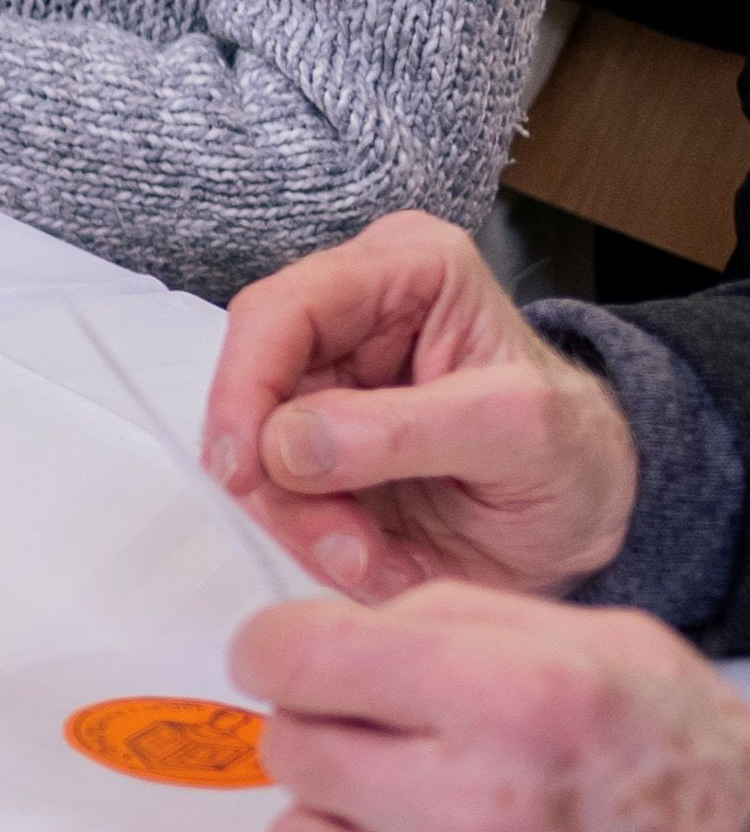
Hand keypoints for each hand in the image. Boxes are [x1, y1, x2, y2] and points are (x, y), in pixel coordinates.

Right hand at [200, 213, 639, 600]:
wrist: (587, 521)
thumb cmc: (575, 454)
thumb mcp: (520, 431)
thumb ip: (407, 429)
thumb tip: (286, 443)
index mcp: (405, 272)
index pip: (281, 310)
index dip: (245, 388)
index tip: (248, 470)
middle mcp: (349, 322)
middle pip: (252, 394)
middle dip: (284, 483)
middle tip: (346, 545)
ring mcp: (326, 394)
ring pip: (253, 460)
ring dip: (305, 525)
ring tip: (376, 559)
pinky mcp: (315, 457)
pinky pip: (276, 505)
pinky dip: (317, 547)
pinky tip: (378, 560)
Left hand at [232, 581, 749, 831]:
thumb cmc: (698, 792)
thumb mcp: (618, 655)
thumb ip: (461, 620)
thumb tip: (332, 629)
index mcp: (516, 702)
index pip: (298, 656)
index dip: (279, 649)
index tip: (286, 659)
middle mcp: (472, 814)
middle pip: (289, 746)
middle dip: (332, 736)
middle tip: (406, 753)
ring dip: (352, 829)